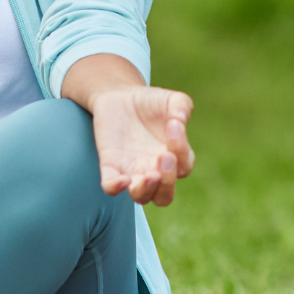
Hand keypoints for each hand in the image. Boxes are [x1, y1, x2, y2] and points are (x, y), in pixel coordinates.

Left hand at [89, 85, 195, 205]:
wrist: (118, 96)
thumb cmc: (150, 102)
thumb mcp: (171, 99)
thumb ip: (182, 106)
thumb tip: (180, 119)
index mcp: (173, 157)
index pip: (183, 167)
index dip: (181, 150)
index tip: (173, 124)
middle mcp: (154, 170)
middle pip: (165, 196)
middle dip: (167, 182)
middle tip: (164, 157)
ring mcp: (132, 170)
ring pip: (141, 197)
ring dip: (146, 191)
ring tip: (148, 175)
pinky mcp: (110, 166)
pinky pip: (110, 187)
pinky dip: (115, 188)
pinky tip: (122, 179)